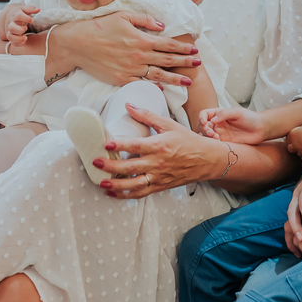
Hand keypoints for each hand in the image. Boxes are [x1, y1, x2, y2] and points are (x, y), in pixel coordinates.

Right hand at [5, 5, 38, 46]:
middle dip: (20, 29)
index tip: (32, 20)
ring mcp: (10, 31)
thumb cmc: (19, 12)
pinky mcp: (11, 37)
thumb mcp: (24, 9)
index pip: (18, 16)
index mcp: (14, 15)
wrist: (9, 16)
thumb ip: (31, 9)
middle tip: (26, 28)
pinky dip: (18, 43)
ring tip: (25, 37)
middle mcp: (11, 23)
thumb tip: (38, 9)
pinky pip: (12, 42)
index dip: (25, 18)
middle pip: (11, 27)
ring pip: (10, 36)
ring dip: (18, 38)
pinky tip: (24, 41)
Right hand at [58, 12, 200, 86]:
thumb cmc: (100, 26)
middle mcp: (139, 55)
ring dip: (175, 78)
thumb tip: (162, 25)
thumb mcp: (123, 15)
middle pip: (167, 60)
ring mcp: (131, 69)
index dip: (183, 48)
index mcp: (141, 39)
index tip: (194, 50)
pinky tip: (163, 88)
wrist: (78, 43)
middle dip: (185, 62)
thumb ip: (144, 19)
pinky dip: (153, 86)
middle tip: (198, 64)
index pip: (168, 44)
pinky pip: (141, 84)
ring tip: (188, 81)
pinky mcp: (121, 79)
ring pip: (158, 75)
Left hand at [95, 103, 218, 198]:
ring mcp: (159, 177)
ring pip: (134, 185)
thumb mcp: (169, 125)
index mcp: (159, 145)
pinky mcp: (160, 186)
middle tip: (95, 163)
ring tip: (101, 183)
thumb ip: (147, 116)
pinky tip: (113, 193)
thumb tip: (129, 105)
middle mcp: (158, 163)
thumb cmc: (188, 141)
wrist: (206, 160)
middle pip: (131, 167)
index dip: (120, 145)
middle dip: (111, 166)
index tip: (106, 144)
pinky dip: (126, 195)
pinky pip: (141, 193)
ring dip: (116, 185)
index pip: (136, 146)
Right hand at [200, 107, 265, 142]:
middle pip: (204, 126)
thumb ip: (224, 114)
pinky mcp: (225, 142)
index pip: (205, 114)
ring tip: (216, 137)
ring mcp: (221, 133)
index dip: (201, 118)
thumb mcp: (237, 112)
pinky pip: (214, 143)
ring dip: (208, 137)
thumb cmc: (250, 118)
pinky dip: (213, 143)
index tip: (204, 122)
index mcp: (219, 114)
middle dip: (204, 129)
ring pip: (207, 136)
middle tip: (212, 132)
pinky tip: (219, 142)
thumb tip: (212, 120)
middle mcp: (218, 123)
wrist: (260, 129)